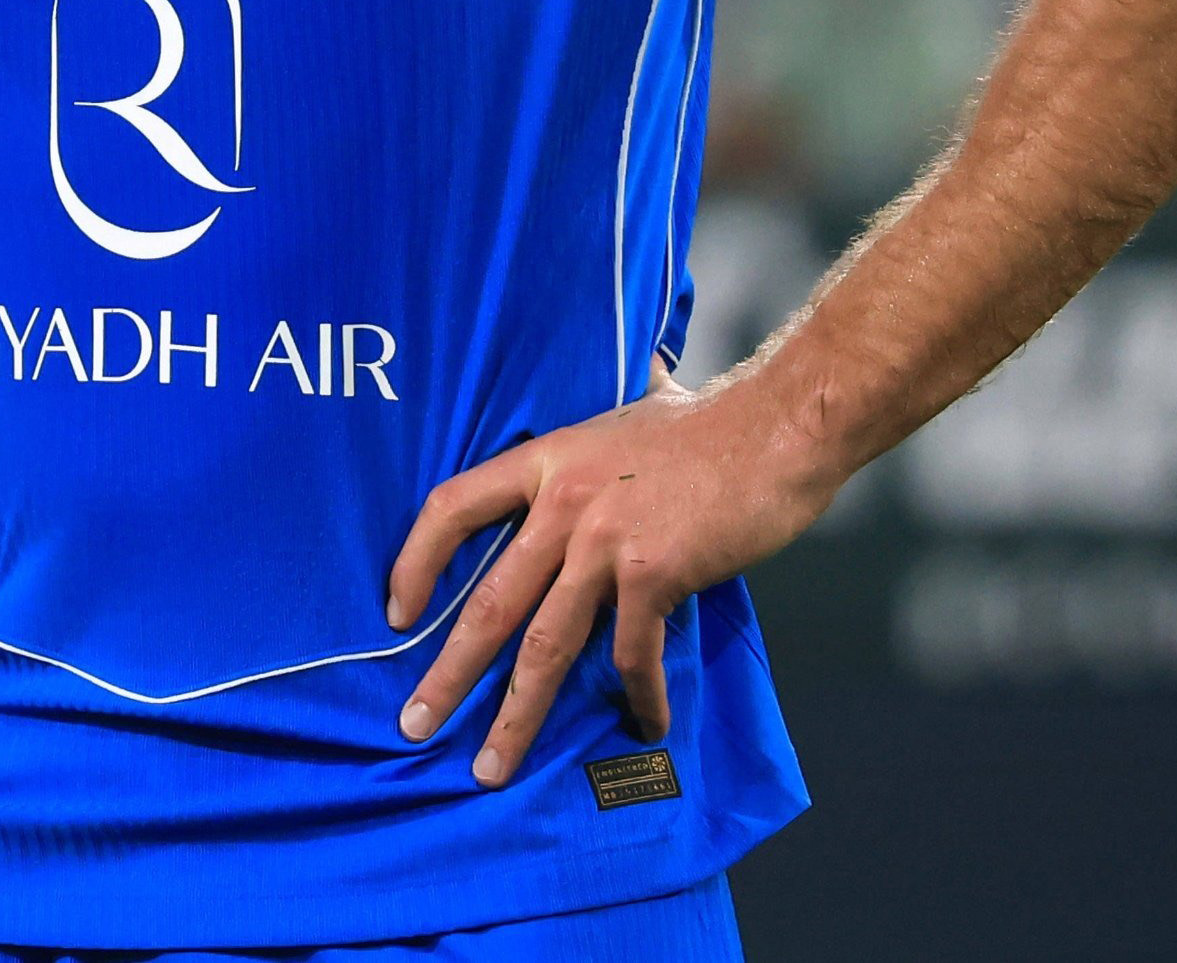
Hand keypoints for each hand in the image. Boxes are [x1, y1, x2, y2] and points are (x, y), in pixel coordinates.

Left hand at [382, 367, 836, 787]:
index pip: (453, 508)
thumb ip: (595, 434)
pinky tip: (643, 723)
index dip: (418, 562)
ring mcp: (606, 541)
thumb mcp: (628, 410)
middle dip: (448, 673)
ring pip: (545, 644)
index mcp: (547, 461)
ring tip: (491, 765)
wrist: (777, 426)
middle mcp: (564, 502)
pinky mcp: (655, 573)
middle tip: (415, 723)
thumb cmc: (711, 420)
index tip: (399, 613)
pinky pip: (631, 652)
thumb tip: (595, 412)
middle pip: (490, 601)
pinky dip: (637, 696)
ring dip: (515, 714)